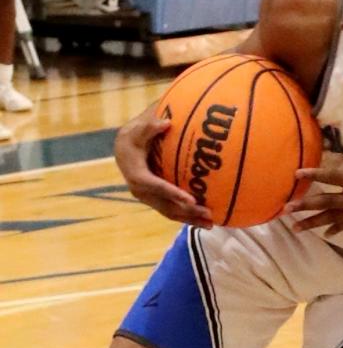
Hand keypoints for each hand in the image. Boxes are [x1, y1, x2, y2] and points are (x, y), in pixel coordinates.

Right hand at [114, 108, 213, 226]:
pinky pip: (172, 210)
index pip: (154, 186)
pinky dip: (188, 216)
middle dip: (187, 211)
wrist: (126, 147)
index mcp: (136, 173)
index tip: (191, 199)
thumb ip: (150, 126)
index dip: (172, 193)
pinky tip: (206, 220)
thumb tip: (165, 123)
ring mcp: (149, 197)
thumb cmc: (137, 134)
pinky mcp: (157, 199)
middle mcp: (141, 190)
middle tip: (209, 214)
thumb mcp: (140, 127)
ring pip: (170, 212)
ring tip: (211, 223)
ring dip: (190, 219)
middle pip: (165, 205)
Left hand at [286, 118, 342, 234]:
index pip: (333, 176)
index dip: (315, 174)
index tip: (297, 173)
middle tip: (285, 210)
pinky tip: (327, 234)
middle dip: (305, 206)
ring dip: (314, 222)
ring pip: (333, 218)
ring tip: (295, 229)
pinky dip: (337, 228)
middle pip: (326, 202)